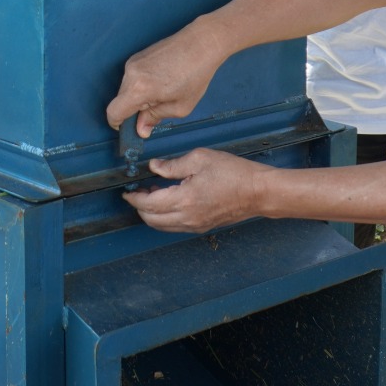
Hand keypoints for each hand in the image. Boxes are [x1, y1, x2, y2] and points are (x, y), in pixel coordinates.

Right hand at [106, 20, 230, 136]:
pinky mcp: (138, 55)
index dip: (118, 124)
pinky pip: (133, 77)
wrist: (201, 43)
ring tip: (163, 91)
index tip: (130, 127)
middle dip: (134, 109)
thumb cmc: (195, 76)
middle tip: (158, 108)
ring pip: (127, 88)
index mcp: (139, 89)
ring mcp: (133, 62)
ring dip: (139, 96)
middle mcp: (130, 74)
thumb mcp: (180, 107)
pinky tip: (162, 80)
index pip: (113, 112)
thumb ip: (155, 118)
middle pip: (120, 100)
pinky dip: (142, 84)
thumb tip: (141, 129)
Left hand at [122, 148, 269, 231]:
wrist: (258, 192)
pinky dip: (165, 217)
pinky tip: (170, 200)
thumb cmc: (234, 173)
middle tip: (139, 190)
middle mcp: (187, 218)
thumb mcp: (200, 159)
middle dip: (139, 206)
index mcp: (184, 199)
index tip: (127, 191)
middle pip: (151, 219)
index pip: (148, 204)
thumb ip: (173, 164)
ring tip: (154, 193)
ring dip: (152, 213)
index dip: (133, 197)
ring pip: (162, 226)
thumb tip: (154, 167)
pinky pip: (175, 226)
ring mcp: (195, 225)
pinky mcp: (202, 226)